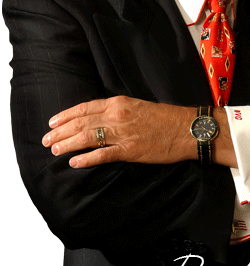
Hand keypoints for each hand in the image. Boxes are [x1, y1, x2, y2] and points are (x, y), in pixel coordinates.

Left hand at [42, 96, 194, 168]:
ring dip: (68, 144)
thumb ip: (118, 110)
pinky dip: (86, 159)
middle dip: (60, 132)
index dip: (66, 115)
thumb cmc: (166, 118)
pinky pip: (103, 154)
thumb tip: (99, 118)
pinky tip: (74, 163)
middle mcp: (117, 115)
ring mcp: (122, 133)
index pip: (85, 108)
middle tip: (46, 140)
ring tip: (55, 150)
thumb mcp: (138, 106)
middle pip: (81, 122)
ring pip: (87, 137)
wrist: (187, 128)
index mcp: (118, 102)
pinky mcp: (130, 150)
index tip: (52, 123)